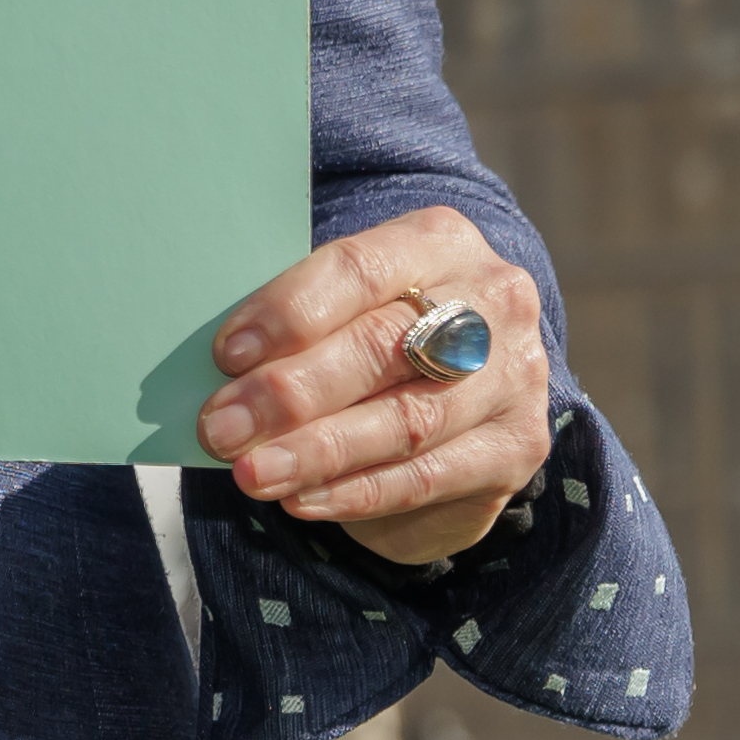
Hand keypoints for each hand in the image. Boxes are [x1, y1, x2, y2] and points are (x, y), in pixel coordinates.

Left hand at [194, 207, 555, 568]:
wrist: (471, 386)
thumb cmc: (381, 331)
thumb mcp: (351, 302)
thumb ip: (302, 321)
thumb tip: (223, 371)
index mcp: (439, 239)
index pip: (358, 270)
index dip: (289, 313)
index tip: (226, 355)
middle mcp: (491, 299)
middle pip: (381, 347)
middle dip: (290, 394)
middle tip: (222, 429)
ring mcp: (514, 375)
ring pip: (405, 420)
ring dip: (317, 452)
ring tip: (252, 473)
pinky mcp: (517, 446)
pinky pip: (427, 475)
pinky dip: (356, 492)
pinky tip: (302, 500)